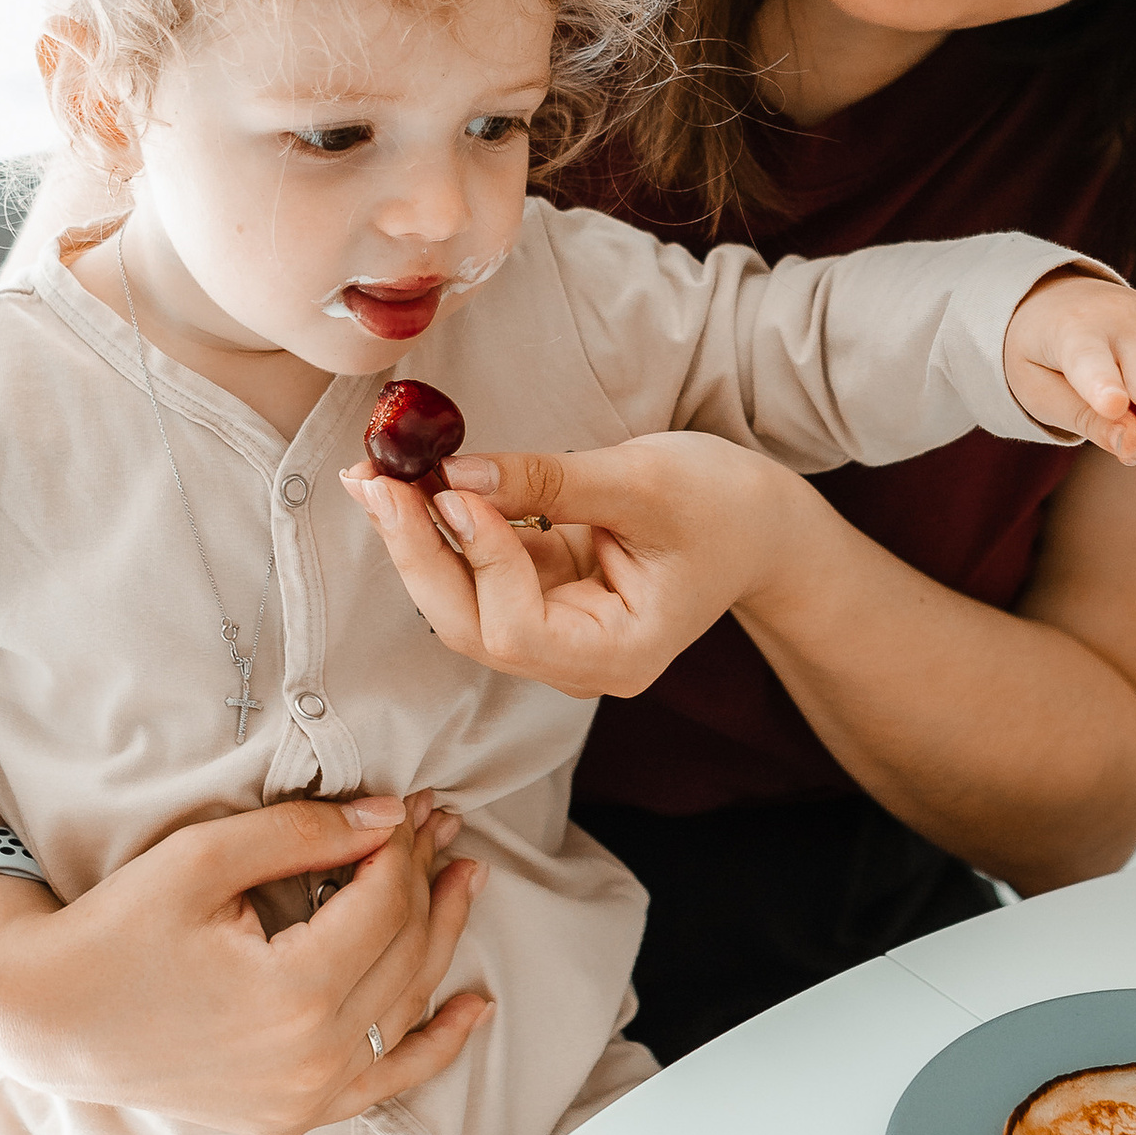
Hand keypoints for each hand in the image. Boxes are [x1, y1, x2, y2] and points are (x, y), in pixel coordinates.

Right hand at [0, 793, 491, 1134]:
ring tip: (467, 880)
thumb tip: (392, 817)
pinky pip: (387, 1081)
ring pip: (406, 1010)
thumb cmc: (114, 929)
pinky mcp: (292, 1117)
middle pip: (405, 952)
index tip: (411, 806)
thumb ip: (306, 833)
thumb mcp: (205, 859)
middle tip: (442, 826)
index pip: (385, 903)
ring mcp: (305, 1099)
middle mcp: (312, 1061)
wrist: (47, 1018)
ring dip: (443, 941)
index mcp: (294, 996)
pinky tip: (475, 1006)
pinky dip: (435, 1043)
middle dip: (427, 880)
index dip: (404, 846)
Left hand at [344, 430, 805, 697]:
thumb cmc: (725, 506)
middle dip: (419, 553)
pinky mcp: (543, 596)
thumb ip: (548, 481)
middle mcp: (578, 661)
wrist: (762, 524)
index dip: (479, 560)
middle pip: (473, 625)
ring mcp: (557, 633)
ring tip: (375, 475)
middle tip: (373, 481)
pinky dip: (444, 526)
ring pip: (463, 601)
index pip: (519, 629)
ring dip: (417, 539)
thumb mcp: (643, 481)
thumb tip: (454, 472)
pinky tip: (408, 484)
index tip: (451, 489)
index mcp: (617, 655)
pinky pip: (479, 569)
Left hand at [1002, 271, 1135, 462]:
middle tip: (1126, 450)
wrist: (1061, 299)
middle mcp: (1125, 318)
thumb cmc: (1044, 355)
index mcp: (1073, 332)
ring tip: (1133, 415)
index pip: (1093, 362)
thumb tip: (1132, 446)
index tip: (1112, 404)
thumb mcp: (1039, 393)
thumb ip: (1083, 421)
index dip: (1105, 388)